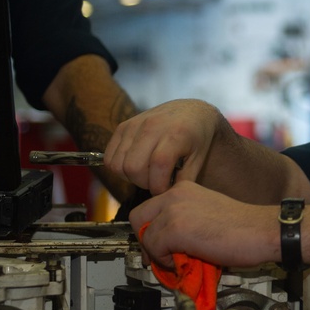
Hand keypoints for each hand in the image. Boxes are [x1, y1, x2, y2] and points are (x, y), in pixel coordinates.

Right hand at [104, 99, 222, 194]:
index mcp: (176, 133)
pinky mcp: (122, 127)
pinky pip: (109, 157)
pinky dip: (119, 168)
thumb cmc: (197, 139)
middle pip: (133, 167)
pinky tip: (137, 166)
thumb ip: (184, 180)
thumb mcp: (199, 159)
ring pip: (118, 164)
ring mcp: (134, 124)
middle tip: (157, 182)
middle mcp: (152, 126)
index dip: (159, 186)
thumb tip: (165, 198)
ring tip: (147, 174)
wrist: (190, 112)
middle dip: (144, 183)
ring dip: (130, 177)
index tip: (166, 190)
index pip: (159, 165)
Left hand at [128, 181, 276, 268]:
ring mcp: (175, 209)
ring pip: (144, 235)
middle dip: (146, 240)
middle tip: (161, 255)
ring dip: (157, 253)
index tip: (160, 246)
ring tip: (177, 261)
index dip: (151, 230)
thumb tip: (165, 245)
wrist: (263, 230)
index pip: (150, 207)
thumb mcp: (206, 216)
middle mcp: (176, 194)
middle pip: (138, 217)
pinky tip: (184, 262)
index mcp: (184, 189)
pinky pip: (154, 247)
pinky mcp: (176, 227)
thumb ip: (184, 223)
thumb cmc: (244, 228)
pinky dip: (164, 261)